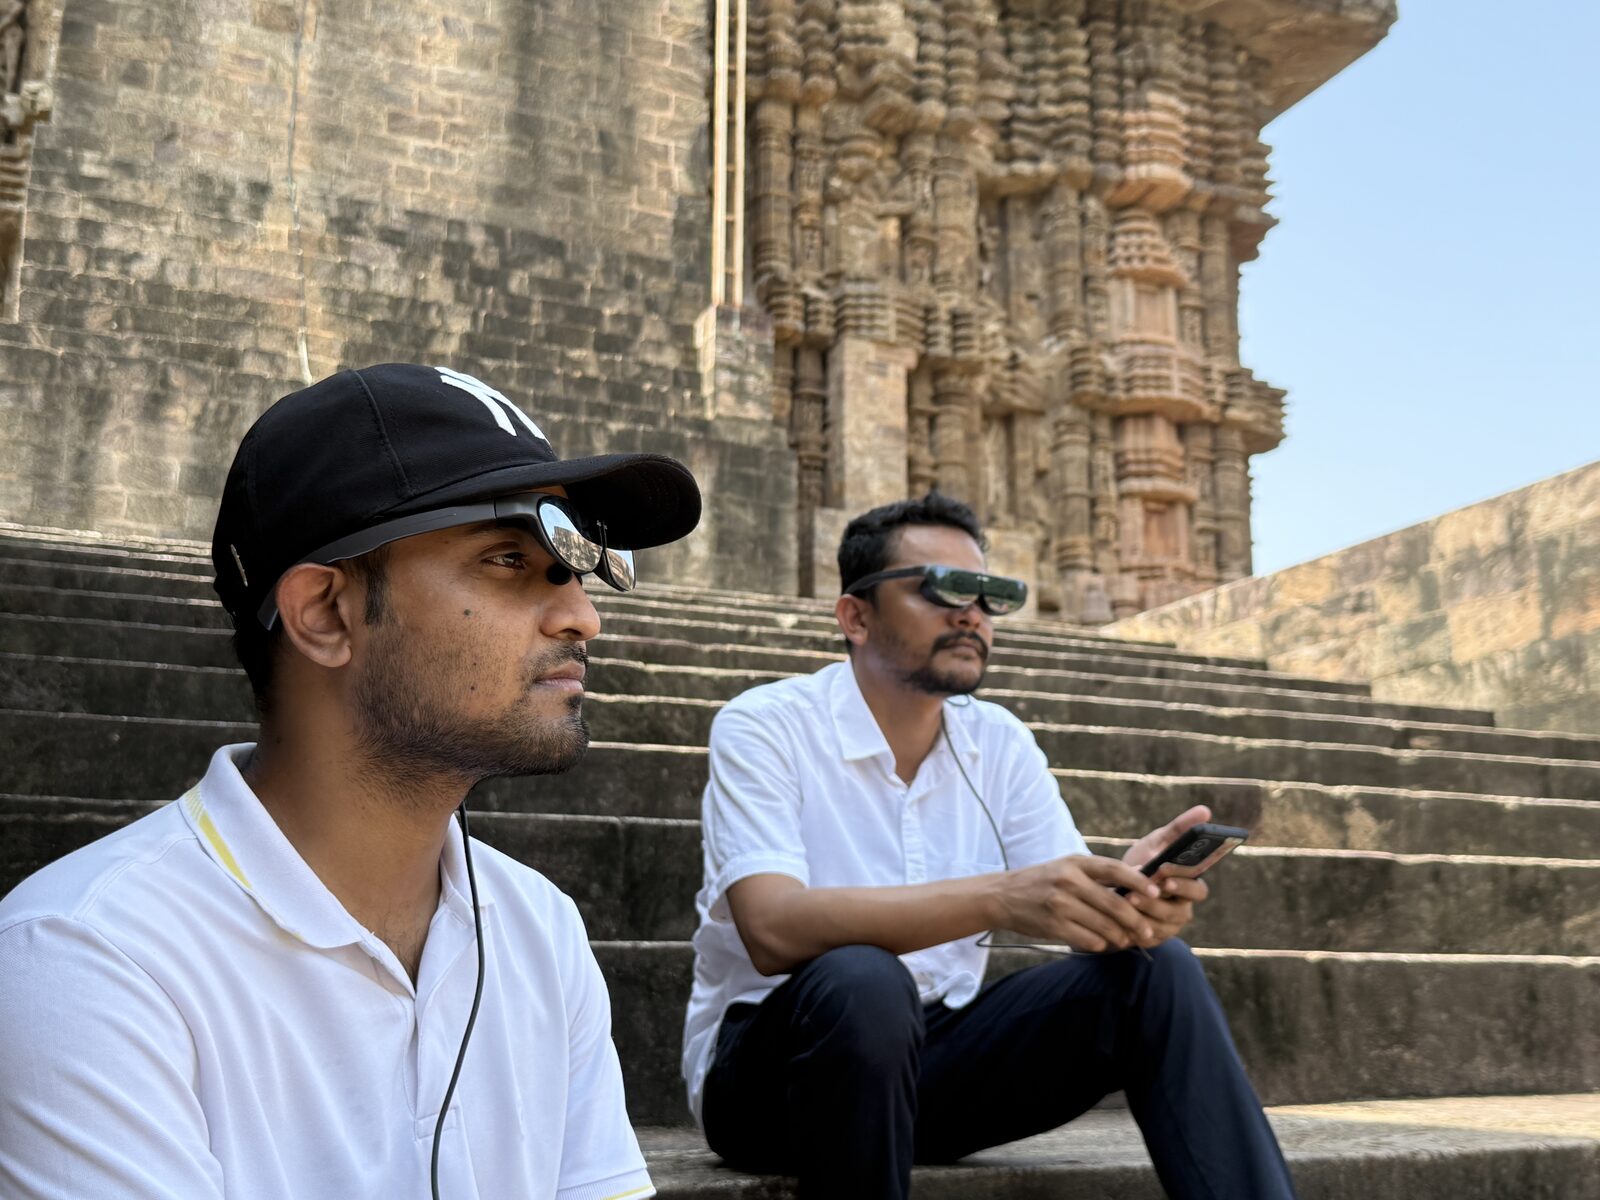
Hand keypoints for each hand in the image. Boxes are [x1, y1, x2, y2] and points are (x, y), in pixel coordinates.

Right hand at [993, 855, 1161, 952]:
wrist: (1002, 896)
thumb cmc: (1041, 881)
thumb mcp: (1067, 867)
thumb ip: (1098, 873)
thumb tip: (1138, 880)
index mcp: (1075, 862)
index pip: (1115, 869)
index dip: (1139, 882)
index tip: (1156, 893)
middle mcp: (1068, 881)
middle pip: (1114, 904)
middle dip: (1136, 920)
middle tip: (1148, 931)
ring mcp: (1060, 904)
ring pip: (1104, 926)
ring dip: (1120, 937)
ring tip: (1127, 940)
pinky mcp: (1053, 926)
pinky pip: (1088, 940)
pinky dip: (1100, 944)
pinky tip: (1102, 943)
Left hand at [1121, 806, 1214, 945]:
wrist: (1111, 885)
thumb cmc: (1141, 861)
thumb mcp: (1156, 843)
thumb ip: (1179, 829)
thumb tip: (1205, 811)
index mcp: (1189, 886)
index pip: (1198, 891)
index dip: (1183, 883)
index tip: (1164, 872)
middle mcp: (1182, 909)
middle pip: (1180, 912)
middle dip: (1158, 901)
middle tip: (1139, 889)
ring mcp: (1167, 927)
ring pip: (1160, 925)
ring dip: (1143, 911)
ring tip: (1126, 897)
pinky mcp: (1150, 939)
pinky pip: (1144, 937)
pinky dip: (1131, 925)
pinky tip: (1118, 914)